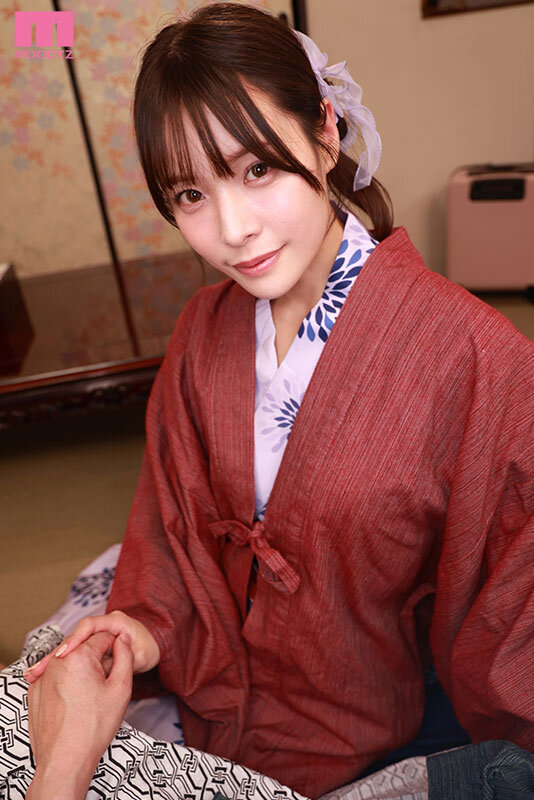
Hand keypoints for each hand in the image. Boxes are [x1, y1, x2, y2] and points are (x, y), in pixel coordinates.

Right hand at [25, 610, 159, 682]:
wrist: (151, 646)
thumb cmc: (148, 649)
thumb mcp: (140, 654)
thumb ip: (125, 653)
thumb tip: (108, 653)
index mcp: (114, 621)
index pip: (90, 625)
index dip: (76, 639)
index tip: (64, 653)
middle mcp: (101, 625)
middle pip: (74, 636)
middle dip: (56, 653)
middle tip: (39, 669)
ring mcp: (94, 636)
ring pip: (70, 647)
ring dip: (53, 660)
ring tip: (34, 674)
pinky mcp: (89, 647)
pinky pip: (72, 655)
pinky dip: (59, 665)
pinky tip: (42, 676)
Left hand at [26, 631, 132, 799]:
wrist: (65, 759)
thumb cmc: (94, 726)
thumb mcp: (121, 688)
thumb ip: (125, 656)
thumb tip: (122, 639)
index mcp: (79, 656)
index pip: (103, 636)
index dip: (115, 649)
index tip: (117, 667)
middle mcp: (57, 661)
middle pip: (84, 646)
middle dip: (97, 659)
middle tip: (104, 684)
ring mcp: (42, 676)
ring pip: (69, 660)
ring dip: (81, 669)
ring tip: (89, 696)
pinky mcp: (34, 691)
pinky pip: (55, 675)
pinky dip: (66, 681)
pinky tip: (74, 702)